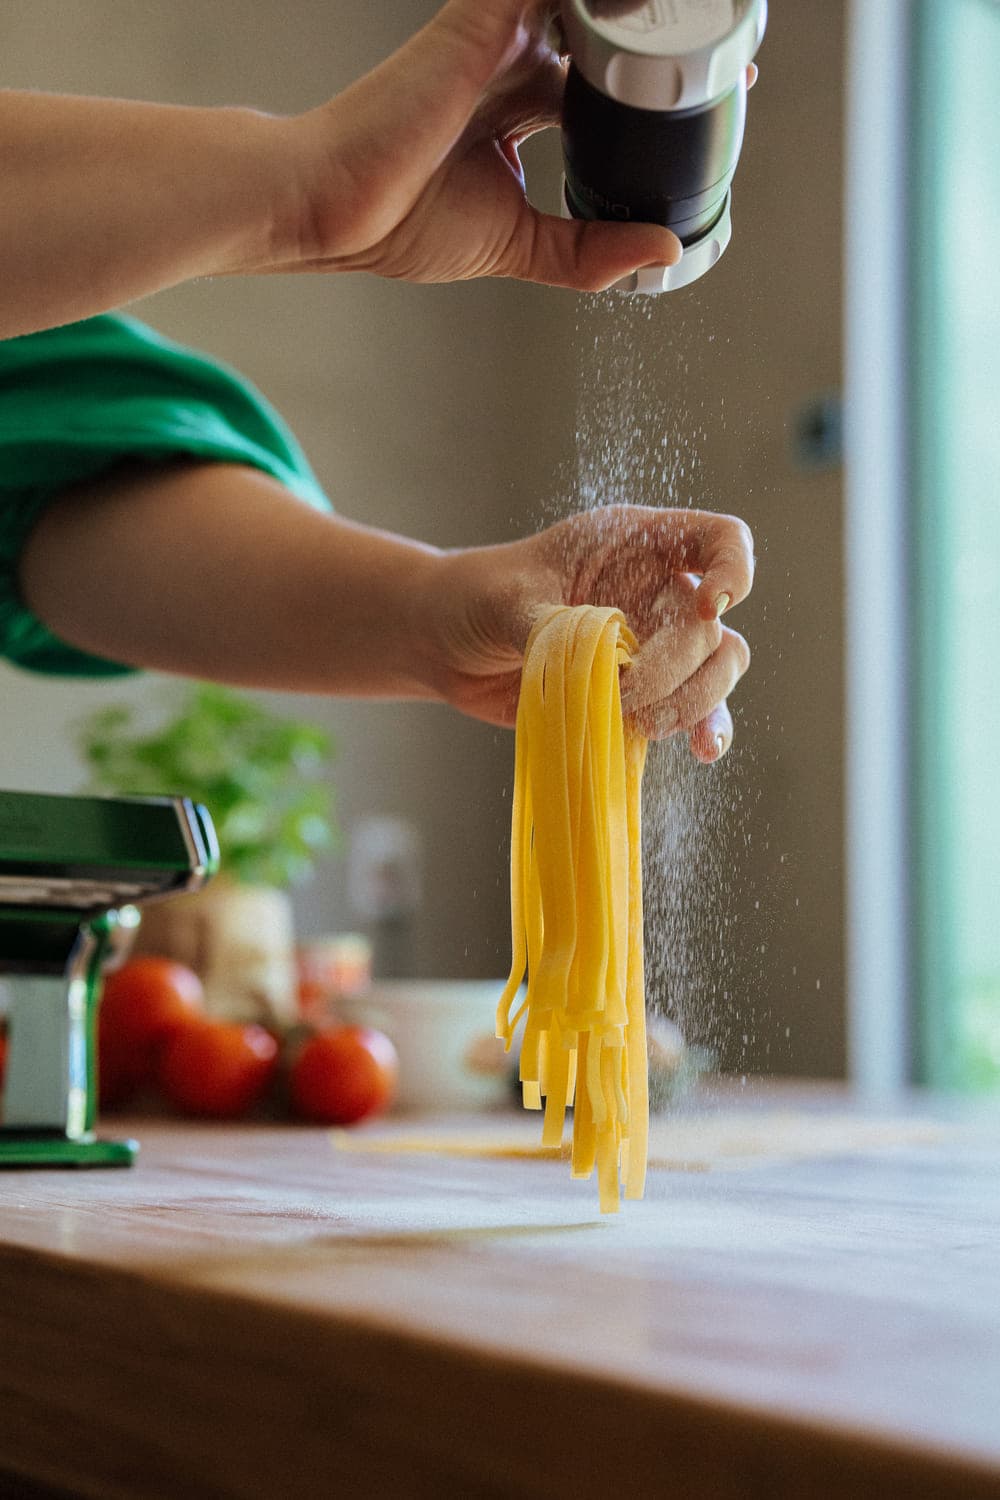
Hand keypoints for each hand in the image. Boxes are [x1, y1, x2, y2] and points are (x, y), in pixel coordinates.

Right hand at [279, 0, 681, 290]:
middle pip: (602, 31)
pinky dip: (601, 0)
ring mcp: (494, 34)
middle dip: (659, 41)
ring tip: (695, 12)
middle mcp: (506, 61)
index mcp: (510, 105)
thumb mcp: (518, 245)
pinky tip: (647, 2)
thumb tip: (662, 254)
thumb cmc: (395, 222)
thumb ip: (588, 251)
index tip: (715, 96)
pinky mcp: (480, 21)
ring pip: (585, 1)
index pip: (598, 81)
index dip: (650, 88)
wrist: (332, 208)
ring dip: (635, 9)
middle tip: (728, 56)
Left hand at [416, 504, 752, 760]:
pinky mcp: (642, 694)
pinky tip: (702, 749)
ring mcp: (654, 645)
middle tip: (628, 691)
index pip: (719, 540)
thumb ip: (555, 626)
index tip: (713, 605)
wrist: (444, 643)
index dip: (734, 569)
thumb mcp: (506, 597)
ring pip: (717, 668)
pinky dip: (703, 729)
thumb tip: (605, 670)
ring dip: (695, 702)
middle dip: (681, 664)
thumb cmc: (474, 596)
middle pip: (714, 624)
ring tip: (645, 724)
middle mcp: (657, 591)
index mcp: (637, 543)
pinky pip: (694, 711)